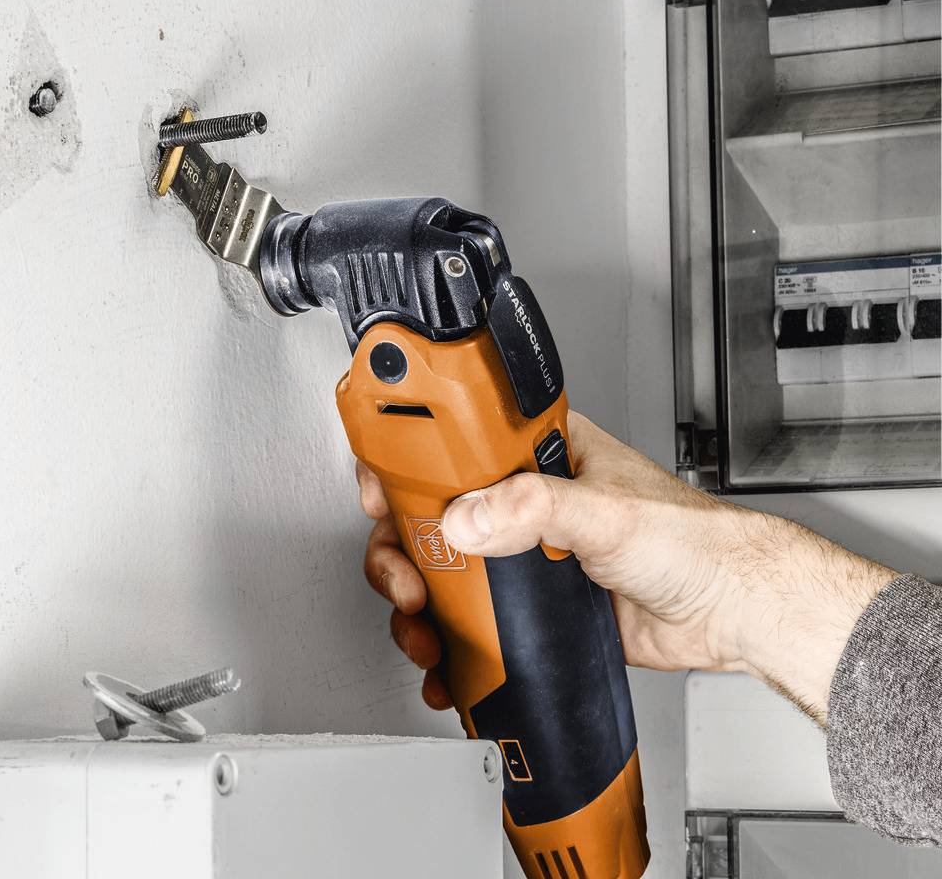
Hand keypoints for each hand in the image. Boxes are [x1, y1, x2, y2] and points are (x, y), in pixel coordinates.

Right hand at [358, 410, 894, 722]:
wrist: (732, 612)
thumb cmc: (695, 541)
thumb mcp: (606, 511)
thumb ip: (534, 508)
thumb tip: (467, 518)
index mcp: (535, 453)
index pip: (449, 443)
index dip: (402, 465)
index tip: (378, 493)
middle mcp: (522, 500)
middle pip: (430, 517)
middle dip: (402, 553)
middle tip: (406, 580)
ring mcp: (523, 555)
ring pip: (443, 574)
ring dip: (419, 607)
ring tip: (425, 632)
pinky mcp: (530, 606)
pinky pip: (471, 623)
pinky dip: (449, 647)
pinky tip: (449, 665)